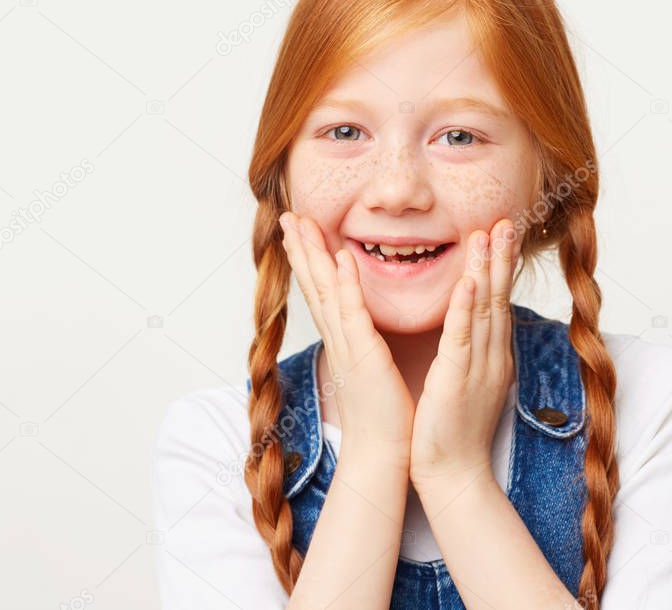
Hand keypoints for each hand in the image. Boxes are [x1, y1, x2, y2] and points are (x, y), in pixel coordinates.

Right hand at [279, 211, 414, 466]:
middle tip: (287, 216)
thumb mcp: (373, 370)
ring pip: (326, 293)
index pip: (323, 293)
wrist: (384, 455)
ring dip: (313, 257)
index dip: (309, 261)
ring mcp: (349, 347)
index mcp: (344, 342)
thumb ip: (367, 345)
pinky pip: (353, 315)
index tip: (299, 232)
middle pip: (315, 286)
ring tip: (300, 225)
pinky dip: (347, 285)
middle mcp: (340, 340)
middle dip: (300, 249)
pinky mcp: (364, 357)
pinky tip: (341, 258)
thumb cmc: (384, 417)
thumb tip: (365, 331)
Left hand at [409, 218, 518, 495]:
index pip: (497, 303)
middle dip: (501, 257)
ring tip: (489, 233)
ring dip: (487, 269)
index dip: (500, 268)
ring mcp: (478, 366)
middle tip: (505, 221)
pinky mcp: (457, 378)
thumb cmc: (453, 429)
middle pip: (498, 297)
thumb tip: (468, 328)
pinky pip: (462, 338)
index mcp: (491, 355)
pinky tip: (468, 282)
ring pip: (485, 309)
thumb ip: (468, 351)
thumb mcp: (466, 380)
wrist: (452, 473)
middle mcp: (491, 355)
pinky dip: (465, 309)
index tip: (501, 235)